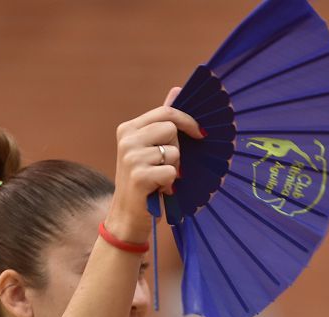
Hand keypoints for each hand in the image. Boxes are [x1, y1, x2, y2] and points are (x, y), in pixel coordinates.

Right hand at [106, 87, 203, 241]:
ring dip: (173, 169)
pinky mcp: (139, 176)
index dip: (187, 121)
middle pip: (171, 130)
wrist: (127, 215)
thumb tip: (177, 90)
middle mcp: (127, 139)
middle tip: (166, 165)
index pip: (166, 113)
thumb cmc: (143, 180)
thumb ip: (163, 120)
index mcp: (128, 128)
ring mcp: (131, 157)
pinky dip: (171, 183)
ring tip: (160, 179)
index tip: (201, 134)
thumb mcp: (150, 148)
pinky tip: (159, 189)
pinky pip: (171, 172)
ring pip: (174, 152)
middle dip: (177, 149)